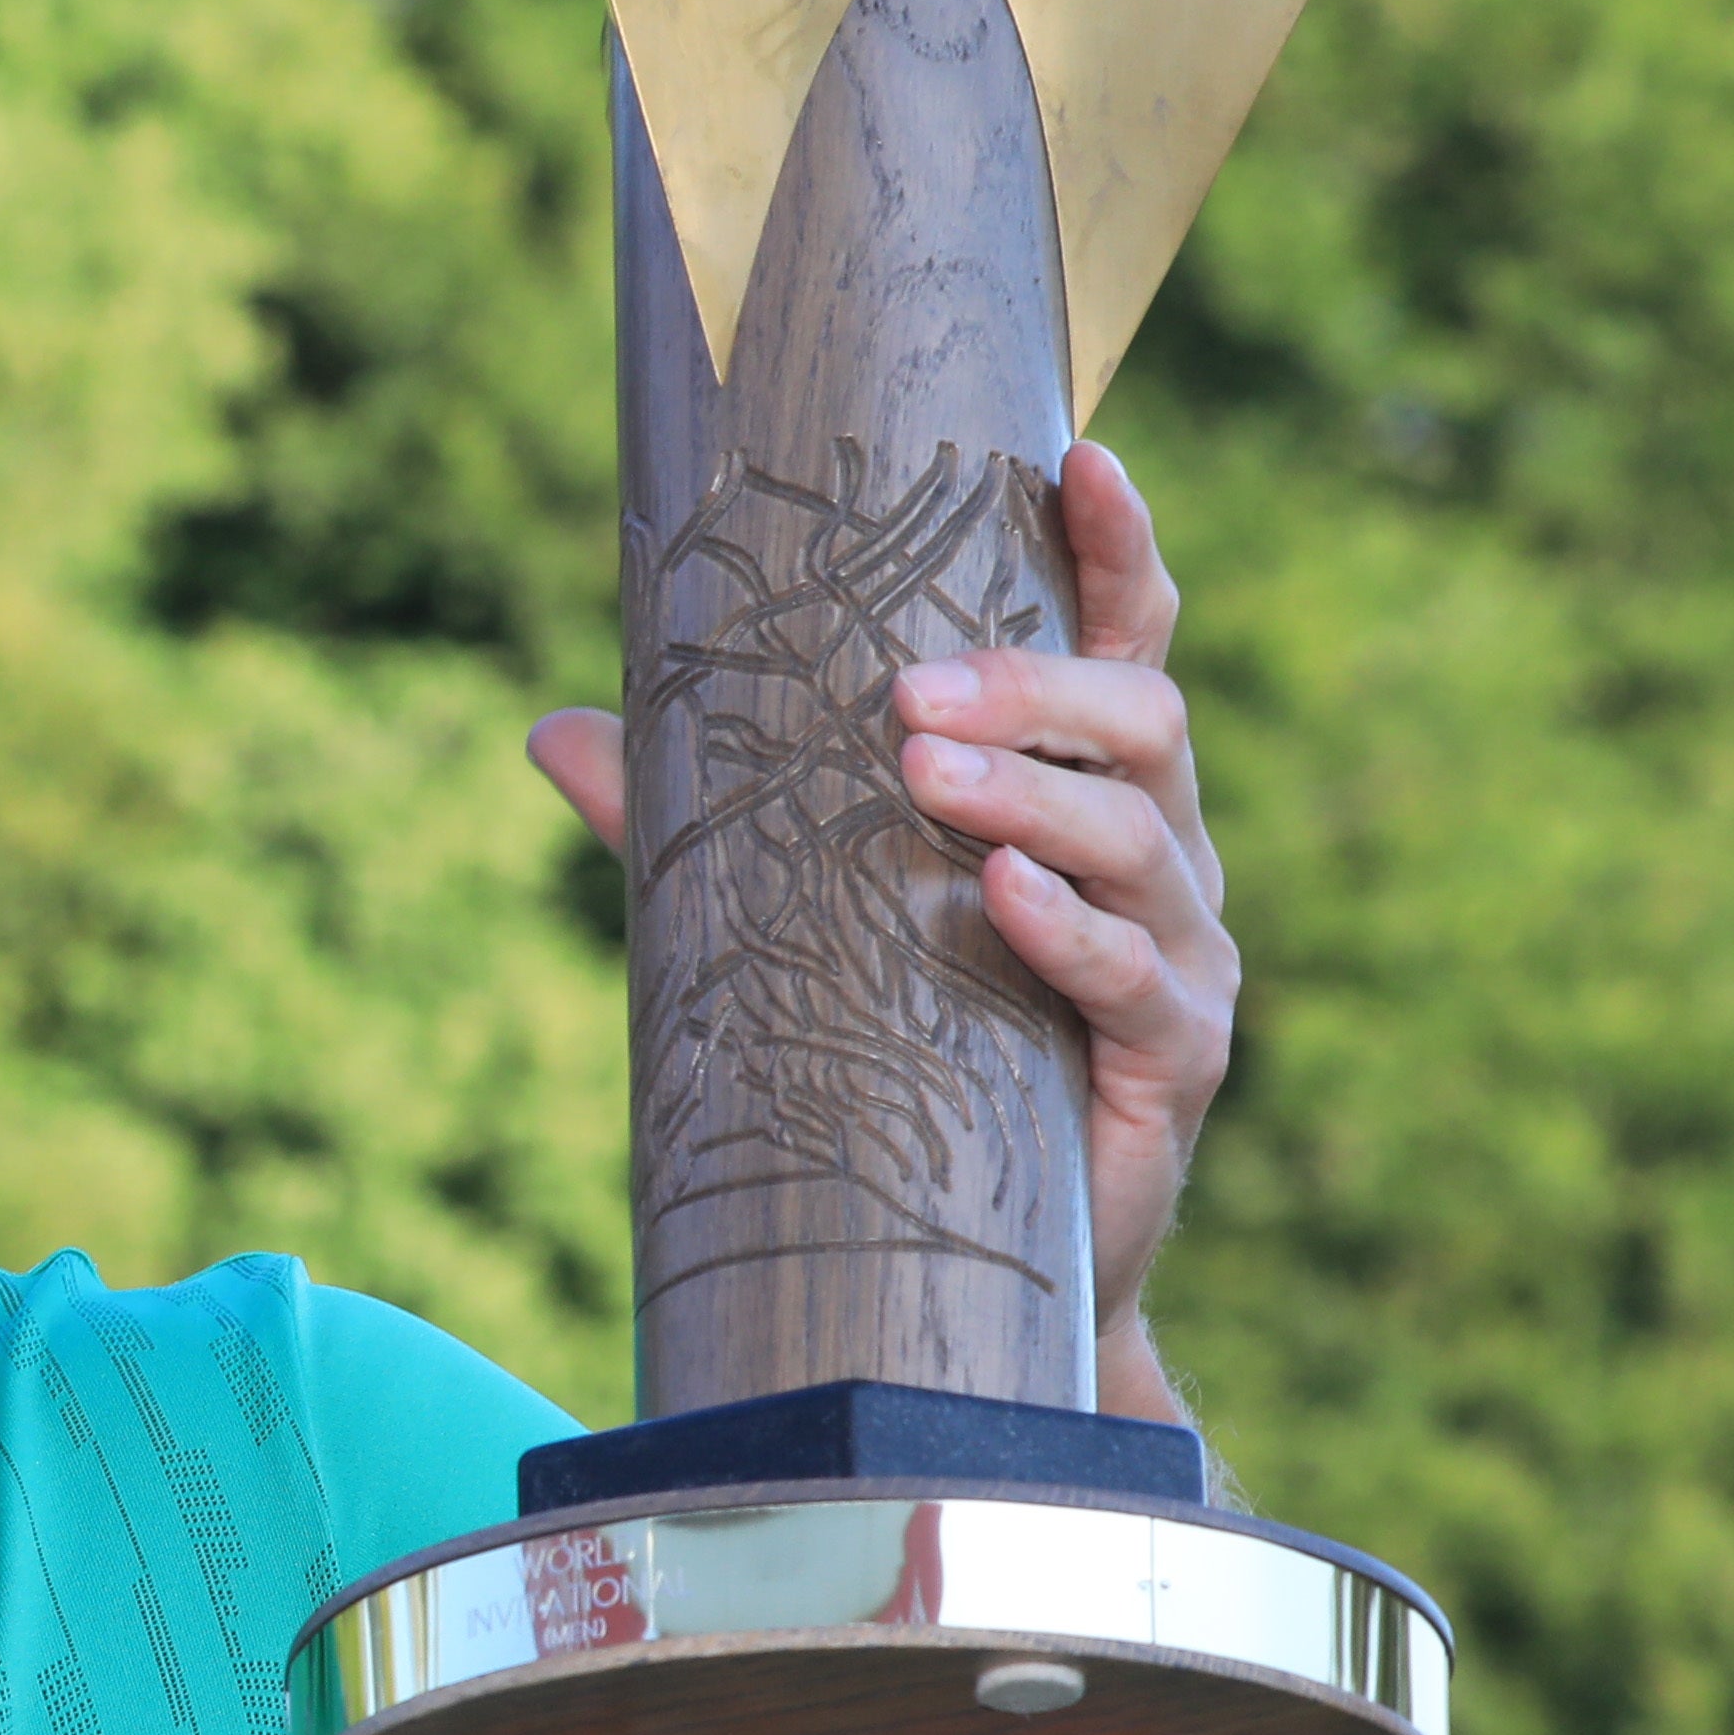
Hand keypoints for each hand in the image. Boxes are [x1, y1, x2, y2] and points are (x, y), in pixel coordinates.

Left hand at [524, 439, 1238, 1345]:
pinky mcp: (1177, 1059)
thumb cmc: (897, 1054)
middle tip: (910, 690)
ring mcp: (1179, 952)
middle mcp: (1156, 852)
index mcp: (1080, 788)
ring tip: (923, 775)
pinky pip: (1134, 975)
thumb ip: (690, 825)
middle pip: (1140, 716)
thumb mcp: (783, 920)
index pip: (1126, 638)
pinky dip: (1068, 930)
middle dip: (1034, 683)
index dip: (1117, 547)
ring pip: (1142, 835)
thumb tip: (554, 729)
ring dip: (1032, 794)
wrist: (964, 1279)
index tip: (1083, 456)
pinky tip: (1000, 899)